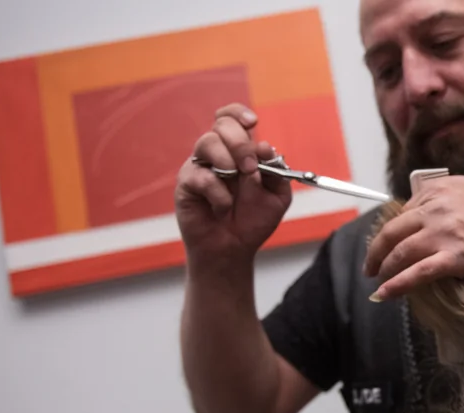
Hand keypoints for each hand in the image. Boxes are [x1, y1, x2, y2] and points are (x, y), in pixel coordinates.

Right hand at [174, 103, 291, 263]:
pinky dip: (218, 192)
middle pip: (222, 125)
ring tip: (237, 179)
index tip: (253, 122)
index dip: (239, 113)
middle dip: (240, 143)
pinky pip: (201, 176)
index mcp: (238, 150)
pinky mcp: (186, 184)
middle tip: (251, 168)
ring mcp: (200, 166)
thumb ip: (277, 172)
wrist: (234, 248)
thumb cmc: (252, 220)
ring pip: (207, 142)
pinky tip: (223, 206)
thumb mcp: (277, 197)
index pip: (231, 117)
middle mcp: (217, 153)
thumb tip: (264, 147)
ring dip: (228, 160)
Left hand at [364, 176, 463, 299]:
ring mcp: (445, 233)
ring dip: (383, 268)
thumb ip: (443, 196)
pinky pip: (417, 273)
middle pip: (393, 230)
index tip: (388, 242)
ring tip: (378, 279)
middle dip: (376, 251)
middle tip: (370, 265)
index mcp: (441, 190)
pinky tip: (384, 293)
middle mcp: (439, 208)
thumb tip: (417, 211)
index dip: (393, 229)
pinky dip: (396, 285)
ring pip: (400, 252)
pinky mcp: (453, 258)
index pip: (404, 210)